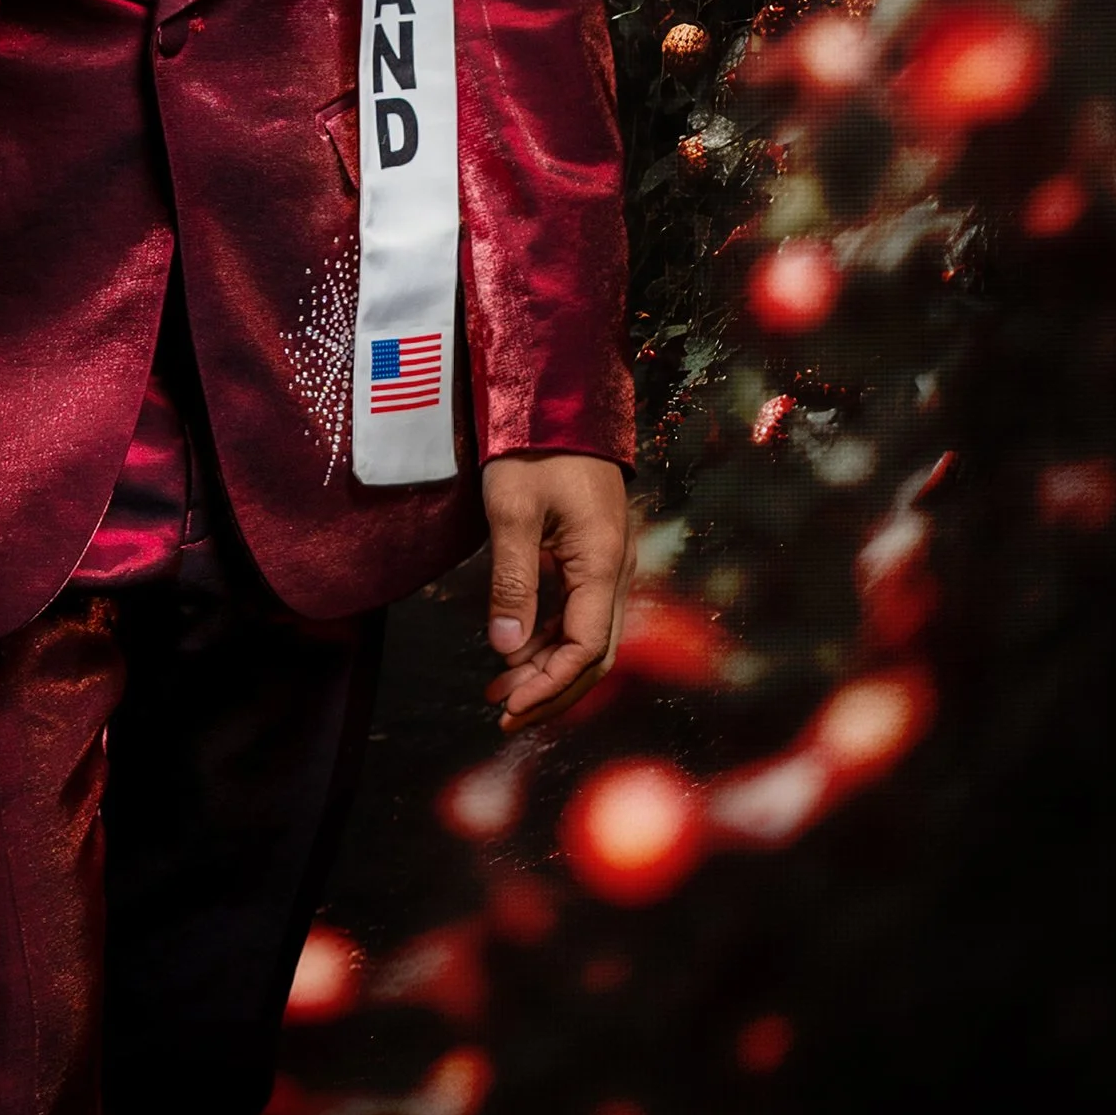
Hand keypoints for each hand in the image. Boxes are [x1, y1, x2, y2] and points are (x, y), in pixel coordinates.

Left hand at [481, 452, 631, 732]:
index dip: (549, 687)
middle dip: (552, 691)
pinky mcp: (592, 554)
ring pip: (587, 637)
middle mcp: (616, 569)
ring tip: (499, 692)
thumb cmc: (533, 448)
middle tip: (504, 715)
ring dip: (547, 669)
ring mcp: (608, 563)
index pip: (585, 649)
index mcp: (603, 562)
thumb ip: (513, 582)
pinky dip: (549, 640)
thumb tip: (506, 650)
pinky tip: (516, 653)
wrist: (557, 399)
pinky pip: (579, 612)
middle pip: (594, 654)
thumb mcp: (512, 512)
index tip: (510, 708)